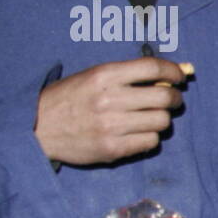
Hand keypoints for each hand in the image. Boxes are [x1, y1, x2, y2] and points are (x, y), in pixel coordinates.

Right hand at [34, 57, 185, 164]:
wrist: (37, 129)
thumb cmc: (69, 99)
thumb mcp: (92, 77)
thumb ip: (129, 75)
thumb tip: (173, 74)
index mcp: (104, 75)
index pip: (152, 68)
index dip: (173, 72)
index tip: (180, 77)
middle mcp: (110, 99)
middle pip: (164, 98)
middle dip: (174, 99)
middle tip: (170, 101)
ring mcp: (111, 126)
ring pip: (161, 122)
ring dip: (162, 119)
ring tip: (151, 118)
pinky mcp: (112, 149)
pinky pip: (151, 142)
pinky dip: (150, 137)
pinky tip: (139, 133)